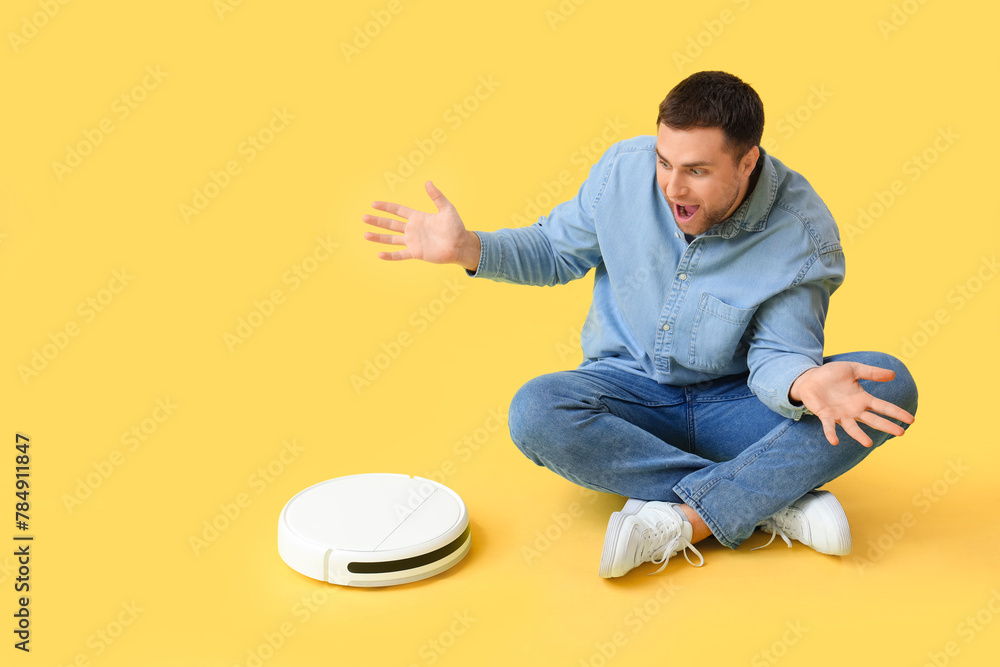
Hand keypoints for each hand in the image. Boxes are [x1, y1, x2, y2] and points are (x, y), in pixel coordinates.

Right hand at [363, 181, 479, 269]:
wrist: (461, 245)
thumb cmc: (456, 227)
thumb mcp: (447, 209)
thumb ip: (437, 197)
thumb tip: (428, 182)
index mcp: (418, 217)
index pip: (398, 210)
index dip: (386, 207)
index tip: (374, 204)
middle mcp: (413, 229)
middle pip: (391, 224)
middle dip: (377, 221)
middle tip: (364, 218)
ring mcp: (413, 242)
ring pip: (392, 239)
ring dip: (379, 237)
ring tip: (366, 234)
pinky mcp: (416, 253)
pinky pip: (400, 254)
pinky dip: (390, 255)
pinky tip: (379, 255)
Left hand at [788, 361, 914, 446]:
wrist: (809, 378)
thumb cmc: (831, 374)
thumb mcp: (853, 369)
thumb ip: (871, 372)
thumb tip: (893, 374)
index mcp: (862, 399)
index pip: (883, 407)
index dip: (896, 413)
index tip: (911, 420)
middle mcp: (854, 410)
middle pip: (873, 420)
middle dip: (886, 426)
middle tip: (900, 433)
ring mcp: (840, 414)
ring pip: (852, 427)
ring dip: (859, 435)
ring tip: (868, 443)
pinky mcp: (825, 415)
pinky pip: (829, 426)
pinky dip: (831, 433)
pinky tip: (834, 441)